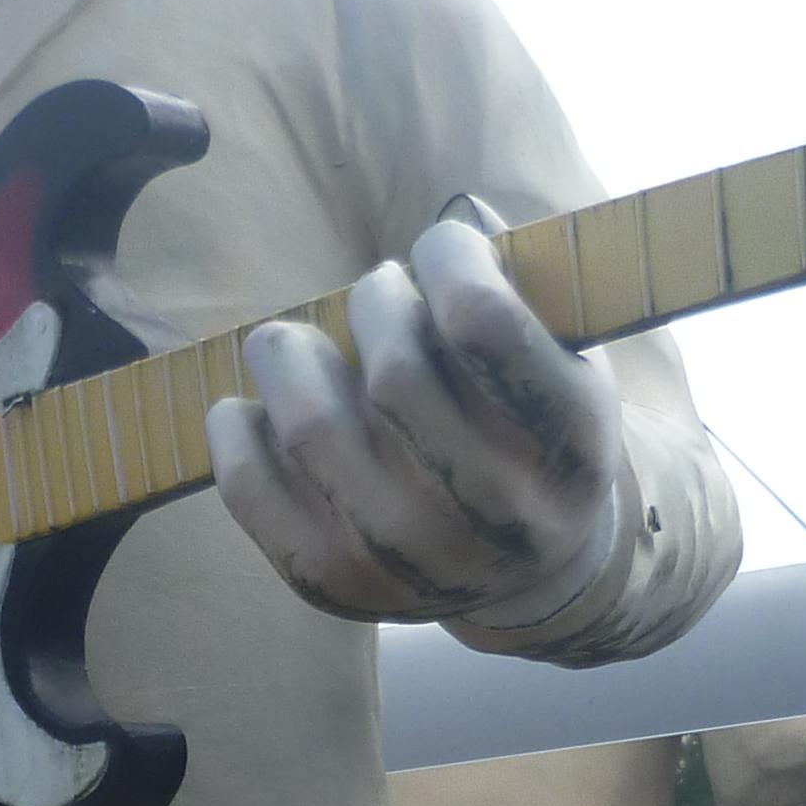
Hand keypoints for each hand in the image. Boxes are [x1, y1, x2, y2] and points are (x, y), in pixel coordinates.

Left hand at [206, 214, 625, 627]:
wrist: (531, 572)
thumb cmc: (534, 428)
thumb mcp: (568, 356)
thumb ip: (526, 283)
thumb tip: (456, 221)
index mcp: (568, 443)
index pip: (480, 322)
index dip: (445, 257)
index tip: (439, 251)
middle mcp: (494, 514)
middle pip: (392, 369)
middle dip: (373, 301)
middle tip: (377, 296)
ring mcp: (410, 557)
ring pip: (310, 423)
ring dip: (291, 353)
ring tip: (303, 346)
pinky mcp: (334, 583)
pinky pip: (249, 483)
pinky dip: (237, 426)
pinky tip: (261, 407)